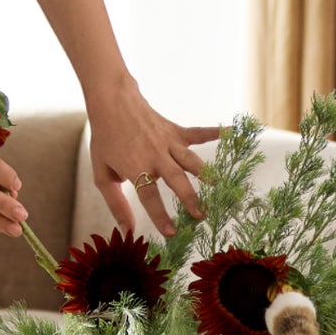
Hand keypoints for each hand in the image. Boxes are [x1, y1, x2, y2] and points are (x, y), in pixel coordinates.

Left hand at [87, 80, 219, 235]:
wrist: (112, 102)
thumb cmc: (106, 139)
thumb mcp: (102, 174)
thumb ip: (115, 203)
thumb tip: (127, 229)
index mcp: (136, 167)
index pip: (149, 196)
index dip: (160, 215)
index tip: (171, 232)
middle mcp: (155, 155)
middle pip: (176, 179)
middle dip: (190, 198)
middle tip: (201, 215)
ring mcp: (168, 142)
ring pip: (190, 160)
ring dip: (205, 174)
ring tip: (218, 187)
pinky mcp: (175, 131)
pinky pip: (198, 133)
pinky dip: (215, 132)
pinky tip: (233, 132)